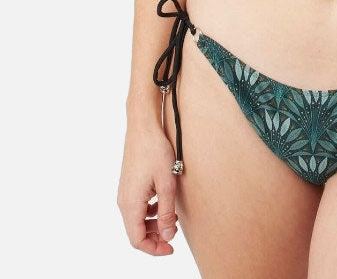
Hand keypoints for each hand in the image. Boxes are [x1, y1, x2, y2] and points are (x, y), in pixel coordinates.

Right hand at [117, 121, 179, 254]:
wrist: (143, 126)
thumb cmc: (155, 151)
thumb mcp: (167, 183)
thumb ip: (167, 212)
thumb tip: (168, 236)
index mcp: (131, 204)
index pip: (137, 240)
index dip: (154, 249)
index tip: (171, 248)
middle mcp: (124, 201)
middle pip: (136, 231)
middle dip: (155, 237)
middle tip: (174, 234)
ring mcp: (125, 192)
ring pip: (137, 220)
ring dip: (154, 224)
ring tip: (172, 218)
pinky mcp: (129, 184)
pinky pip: (137, 207)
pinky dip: (150, 212)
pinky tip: (163, 203)